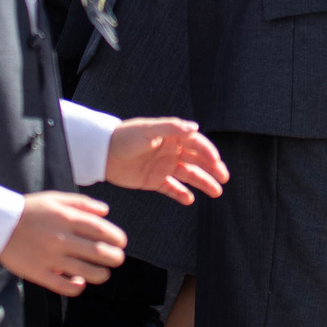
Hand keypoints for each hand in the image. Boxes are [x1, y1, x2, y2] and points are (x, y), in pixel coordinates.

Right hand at [0, 191, 124, 295]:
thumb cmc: (29, 210)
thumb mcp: (55, 199)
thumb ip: (82, 203)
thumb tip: (106, 212)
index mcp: (66, 218)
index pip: (101, 230)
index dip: (117, 238)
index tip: (121, 243)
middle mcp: (60, 238)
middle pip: (98, 252)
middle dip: (115, 258)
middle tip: (117, 259)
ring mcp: (50, 258)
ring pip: (85, 272)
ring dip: (101, 274)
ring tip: (103, 273)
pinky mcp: (38, 273)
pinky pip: (63, 286)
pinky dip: (77, 287)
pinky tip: (80, 282)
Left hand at [104, 117, 227, 203]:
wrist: (102, 153)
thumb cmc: (125, 137)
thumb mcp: (148, 130)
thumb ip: (171, 128)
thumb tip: (195, 127)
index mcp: (172, 136)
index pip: (196, 144)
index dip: (208, 152)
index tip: (217, 162)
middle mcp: (171, 151)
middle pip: (196, 160)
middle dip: (212, 169)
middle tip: (224, 178)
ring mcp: (163, 166)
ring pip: (188, 175)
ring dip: (203, 182)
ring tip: (216, 192)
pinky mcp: (154, 180)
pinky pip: (172, 188)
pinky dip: (181, 194)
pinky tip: (190, 200)